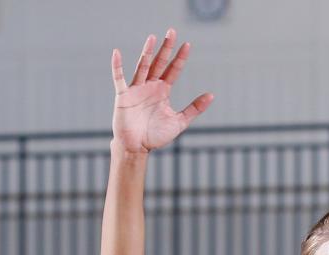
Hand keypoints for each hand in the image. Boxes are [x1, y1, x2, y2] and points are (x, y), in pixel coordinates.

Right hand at [111, 29, 212, 154]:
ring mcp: (136, 89)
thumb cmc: (155, 136)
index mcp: (162, 91)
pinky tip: (117, 53)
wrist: (137, 148)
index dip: (180, 58)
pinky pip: (119, 78)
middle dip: (166, 48)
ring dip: (147, 53)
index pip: (173, 70)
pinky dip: (117, 66)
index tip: (187, 45)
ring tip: (153, 38)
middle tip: (172, 32)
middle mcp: (150, 86)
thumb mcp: (179, 122)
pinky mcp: (124, 96)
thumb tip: (211, 95)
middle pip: (159, 63)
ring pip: (143, 66)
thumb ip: (194, 109)